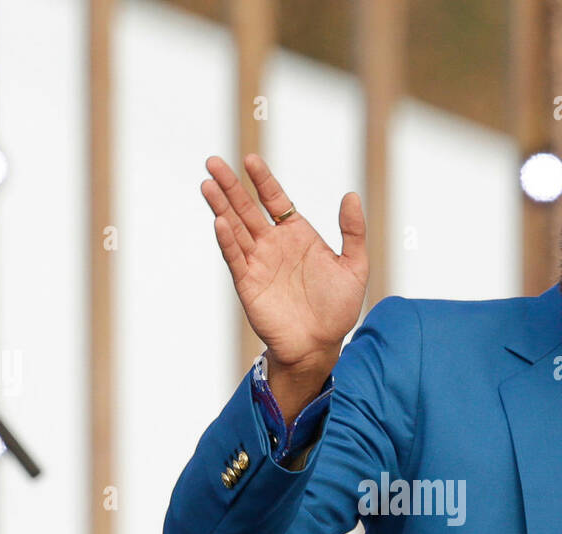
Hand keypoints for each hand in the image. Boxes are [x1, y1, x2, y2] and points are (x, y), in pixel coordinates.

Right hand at [201, 154, 367, 397]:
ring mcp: (258, 263)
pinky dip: (227, 241)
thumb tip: (352, 195)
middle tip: (213, 162)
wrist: (319, 345)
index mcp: (296, 235)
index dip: (263, 179)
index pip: (275, 199)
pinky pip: (236, 258)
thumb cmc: (337, 309)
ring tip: (207, 184)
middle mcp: (273, 245)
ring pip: (236, 228)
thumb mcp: (354, 268)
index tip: (251, 160)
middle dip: (230, 185)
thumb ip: (353, 232)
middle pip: (247, 208)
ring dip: (221, 206)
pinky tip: (219, 222)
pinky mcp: (248, 284)